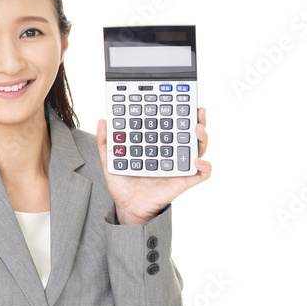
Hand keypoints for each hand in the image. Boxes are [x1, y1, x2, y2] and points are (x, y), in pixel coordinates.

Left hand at [96, 107, 211, 225]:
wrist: (127, 205)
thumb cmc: (123, 183)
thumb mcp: (111, 159)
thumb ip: (106, 141)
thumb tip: (102, 120)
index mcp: (158, 144)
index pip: (172, 124)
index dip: (179, 112)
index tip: (179, 100)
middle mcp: (172, 153)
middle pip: (190, 132)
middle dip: (197, 119)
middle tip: (197, 109)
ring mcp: (179, 166)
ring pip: (199, 148)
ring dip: (202, 137)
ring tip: (197, 128)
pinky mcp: (184, 181)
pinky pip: (202, 174)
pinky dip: (205, 166)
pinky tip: (197, 160)